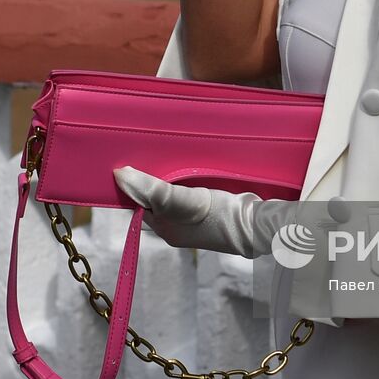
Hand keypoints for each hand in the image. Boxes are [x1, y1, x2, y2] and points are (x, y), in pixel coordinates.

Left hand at [112, 165, 296, 258]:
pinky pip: (191, 188)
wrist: (258, 223)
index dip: (135, 184)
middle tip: (148, 150)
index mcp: (165, 229)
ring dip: (171, 173)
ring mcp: (195, 216)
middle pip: (156, 196)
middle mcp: (177, 225)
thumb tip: (120, 175)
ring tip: (166, 149)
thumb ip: (152, 190)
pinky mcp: (212, 205)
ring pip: (174, 190)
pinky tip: (189, 159)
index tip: (130, 160)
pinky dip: (188, 174)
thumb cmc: (218, 216)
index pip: (140, 203)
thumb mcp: (181, 201)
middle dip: (152, 176)